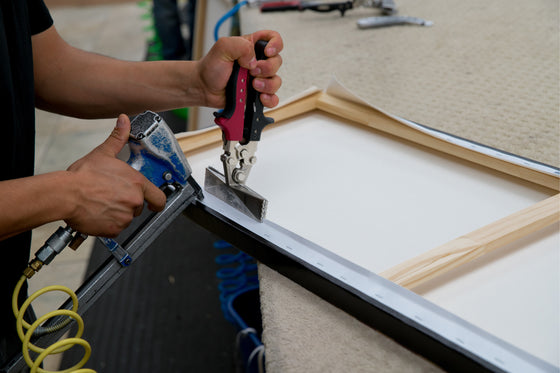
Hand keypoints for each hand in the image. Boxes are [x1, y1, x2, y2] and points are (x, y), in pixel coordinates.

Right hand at [64, 114, 165, 236]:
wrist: (65, 194)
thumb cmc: (83, 176)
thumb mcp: (104, 153)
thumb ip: (118, 137)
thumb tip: (124, 120)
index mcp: (137, 183)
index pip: (159, 198)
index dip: (156, 202)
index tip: (153, 203)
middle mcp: (134, 201)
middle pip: (138, 207)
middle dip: (127, 203)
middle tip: (111, 196)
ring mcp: (125, 217)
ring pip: (126, 218)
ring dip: (117, 213)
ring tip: (102, 203)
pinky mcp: (114, 229)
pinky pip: (115, 229)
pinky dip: (108, 224)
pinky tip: (98, 213)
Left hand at [197, 30, 282, 108]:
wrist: (204, 88)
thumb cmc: (211, 67)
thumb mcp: (222, 47)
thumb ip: (240, 46)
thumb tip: (254, 61)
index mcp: (252, 47)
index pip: (273, 39)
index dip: (275, 44)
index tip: (267, 52)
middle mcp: (258, 62)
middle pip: (277, 62)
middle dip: (267, 68)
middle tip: (251, 71)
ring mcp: (259, 79)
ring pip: (276, 81)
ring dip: (267, 84)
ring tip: (253, 85)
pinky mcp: (257, 94)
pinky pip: (273, 98)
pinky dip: (269, 99)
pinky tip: (260, 97)